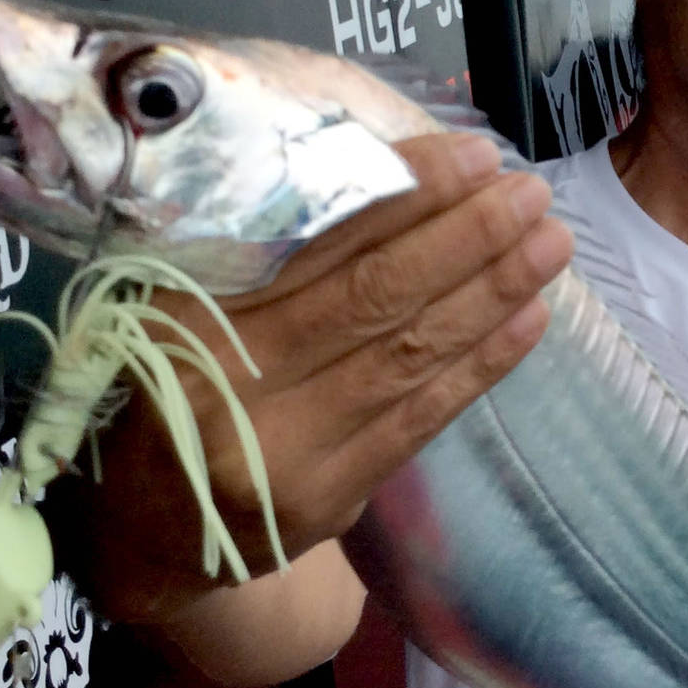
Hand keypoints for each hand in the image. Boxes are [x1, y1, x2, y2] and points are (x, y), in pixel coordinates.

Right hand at [57, 131, 573, 623]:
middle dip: (466, 238)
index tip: (473, 155)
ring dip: (490, 293)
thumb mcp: (179, 304)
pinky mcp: (327, 500)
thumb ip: (262, 255)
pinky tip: (529, 318)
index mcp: (193, 315)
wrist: (136, 532)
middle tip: (532, 191)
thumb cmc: (162, 383)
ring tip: (551, 243)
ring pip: (408, 356)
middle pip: (375, 298)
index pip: (319, 242)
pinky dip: (479, 366)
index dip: (404, 197)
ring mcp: (286, 453)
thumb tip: (389, 177)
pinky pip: (418, 420)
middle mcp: (237, 384)